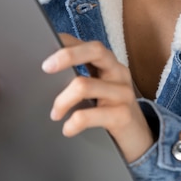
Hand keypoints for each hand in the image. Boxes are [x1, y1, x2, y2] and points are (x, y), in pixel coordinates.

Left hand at [42, 34, 154, 162]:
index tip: (43, 46)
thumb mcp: (97, 87)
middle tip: (45, 67)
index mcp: (109, 62)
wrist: (138, 138)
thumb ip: (79, 74)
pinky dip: (73, 123)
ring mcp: (123, 92)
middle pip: (95, 50)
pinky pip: (88, 115)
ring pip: (84, 85)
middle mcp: (118, 71)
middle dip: (67, 55)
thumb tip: (46, 67)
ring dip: (62, 100)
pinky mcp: (123, 115)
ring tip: (55, 113)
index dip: (65, 42)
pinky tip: (67, 128)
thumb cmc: (109, 109)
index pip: (87, 43)